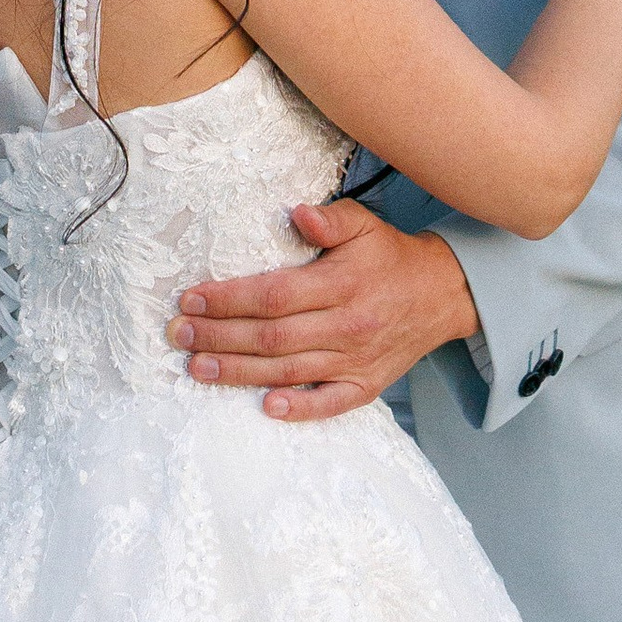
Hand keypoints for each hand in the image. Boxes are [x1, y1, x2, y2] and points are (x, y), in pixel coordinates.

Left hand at [168, 199, 477, 420]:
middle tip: (179, 335)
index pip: (274, 295)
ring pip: (290, 370)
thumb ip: (330, 219)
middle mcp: (348, 325)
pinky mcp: (366, 384)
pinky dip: (300, 408)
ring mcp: (357, 359)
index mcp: (342, 284)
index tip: (191, 299)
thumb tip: (297, 213)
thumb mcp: (365, 225)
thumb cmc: (391, 257)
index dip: (229, 299)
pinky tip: (267, 406)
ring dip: (240, 372)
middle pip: (272, 336)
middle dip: (219, 337)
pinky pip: (331, 402)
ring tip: (198, 368)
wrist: (443, 295)